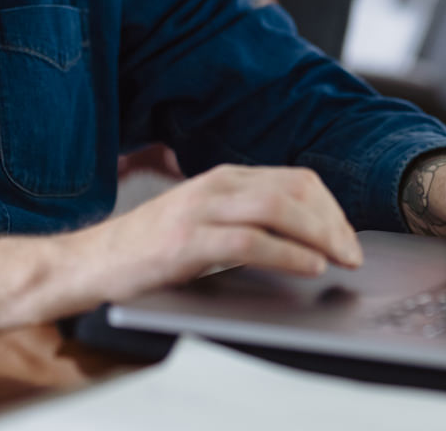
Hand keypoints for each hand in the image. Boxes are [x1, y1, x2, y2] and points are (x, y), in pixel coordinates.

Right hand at [79, 164, 363, 302]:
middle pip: (293, 190)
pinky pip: (249, 241)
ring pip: (276, 208)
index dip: (330, 208)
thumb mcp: (204, 221)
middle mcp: (215, 185)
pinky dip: (287, 254)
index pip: (294, 179)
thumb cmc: (150, 249)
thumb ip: (245, 219)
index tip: (348, 237)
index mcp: (223, 178)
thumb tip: (304, 237)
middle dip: (332, 222)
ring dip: (318, 235)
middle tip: (352, 253)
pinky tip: (308, 267)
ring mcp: (199, 211)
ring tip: (339, 259)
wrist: (92, 263)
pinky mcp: (186, 242)